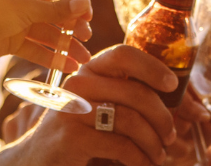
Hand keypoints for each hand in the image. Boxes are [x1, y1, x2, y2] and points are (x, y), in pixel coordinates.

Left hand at [0, 0, 93, 70]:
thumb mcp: (26, 8)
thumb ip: (56, 10)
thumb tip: (83, 4)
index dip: (75, 0)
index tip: (89, 14)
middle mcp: (22, 0)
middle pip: (54, 13)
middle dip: (72, 26)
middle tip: (87, 38)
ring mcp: (17, 22)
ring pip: (47, 33)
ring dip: (65, 46)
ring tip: (83, 59)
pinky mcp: (11, 41)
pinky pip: (36, 48)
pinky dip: (51, 57)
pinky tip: (67, 67)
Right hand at [0, 45, 179, 165]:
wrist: (35, 161)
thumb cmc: (78, 134)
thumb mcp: (98, 107)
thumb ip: (124, 96)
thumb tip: (174, 95)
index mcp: (87, 72)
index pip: (122, 55)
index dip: (152, 66)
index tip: (172, 84)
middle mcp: (77, 85)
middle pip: (135, 92)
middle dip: (163, 118)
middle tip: (171, 137)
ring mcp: (72, 110)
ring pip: (131, 120)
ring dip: (154, 142)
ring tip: (159, 155)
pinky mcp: (71, 138)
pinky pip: (121, 145)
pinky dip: (140, 158)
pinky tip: (143, 164)